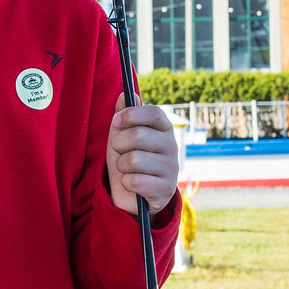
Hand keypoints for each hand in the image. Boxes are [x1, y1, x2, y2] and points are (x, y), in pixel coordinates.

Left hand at [107, 98, 178, 215]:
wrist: (132, 195)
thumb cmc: (128, 159)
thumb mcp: (122, 135)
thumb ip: (125, 114)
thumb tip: (127, 93)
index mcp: (164, 129)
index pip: (154, 113)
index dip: (132, 115)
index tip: (116, 121)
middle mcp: (172, 147)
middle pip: (139, 135)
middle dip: (119, 144)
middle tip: (119, 150)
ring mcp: (171, 169)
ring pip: (134, 160)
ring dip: (121, 166)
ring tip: (125, 169)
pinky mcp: (165, 191)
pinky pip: (135, 181)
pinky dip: (126, 183)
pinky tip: (131, 184)